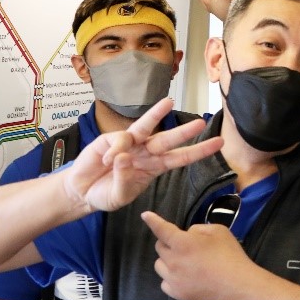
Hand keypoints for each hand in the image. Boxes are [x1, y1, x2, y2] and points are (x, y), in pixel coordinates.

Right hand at [61, 101, 220, 211]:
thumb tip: (123, 158)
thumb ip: (124, 181)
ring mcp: (129, 144)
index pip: (181, 158)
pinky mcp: (110, 139)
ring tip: (168, 103)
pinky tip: (107, 161)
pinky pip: (119, 140)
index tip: (219, 143)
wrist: (81, 192)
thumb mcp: (119, 196)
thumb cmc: (105, 194)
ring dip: (157, 114)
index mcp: (154, 167)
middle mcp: (145, 153)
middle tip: (200, 124)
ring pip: (146, 127)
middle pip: (168, 140)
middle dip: (184, 132)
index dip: (199, 151)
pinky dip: (115, 150)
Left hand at [141, 212, 254, 299]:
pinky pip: (165, 282)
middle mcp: (173, 261)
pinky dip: (171, 278)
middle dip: (169, 243)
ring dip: (168, 260)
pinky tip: (186, 277)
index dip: (152, 221)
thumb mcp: (218, 231)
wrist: (238, 285)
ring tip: (185, 263)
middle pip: (159, 248)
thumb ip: (198, 229)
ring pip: (159, 265)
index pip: (162, 229)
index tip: (145, 215)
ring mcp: (173, 280)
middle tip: (186, 246)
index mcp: (183, 243)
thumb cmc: (231, 255)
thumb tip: (188, 236)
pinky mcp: (176, 294)